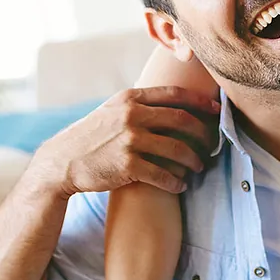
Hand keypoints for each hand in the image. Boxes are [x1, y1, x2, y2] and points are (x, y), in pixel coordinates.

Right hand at [35, 86, 220, 196]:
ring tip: (199, 166)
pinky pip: (163, 174)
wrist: (63, 161)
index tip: (217, 109)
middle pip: (181, 120)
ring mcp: (130, 139)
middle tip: (212, 144)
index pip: (175, 94)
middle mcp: (132, 115)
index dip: (200, 101)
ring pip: (177, 148)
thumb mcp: (112, 109)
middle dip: (202, 133)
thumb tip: (171, 101)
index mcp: (131, 98)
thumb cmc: (92, 136)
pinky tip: (180, 186)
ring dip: (193, 160)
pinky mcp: (127, 165)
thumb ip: (139, 103)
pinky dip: (176, 181)